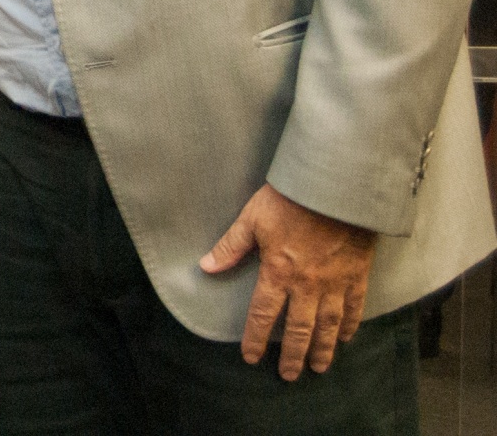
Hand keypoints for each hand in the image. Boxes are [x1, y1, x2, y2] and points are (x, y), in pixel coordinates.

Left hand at [199, 183, 376, 379]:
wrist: (336, 188)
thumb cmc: (290, 200)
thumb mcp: (252, 219)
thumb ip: (231, 246)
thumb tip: (206, 266)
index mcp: (278, 272)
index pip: (262, 314)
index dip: (254, 338)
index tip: (250, 357)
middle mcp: (307, 285)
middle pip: (298, 328)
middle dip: (291, 354)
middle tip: (288, 375)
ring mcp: (335, 282)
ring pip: (328, 325)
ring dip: (322, 349)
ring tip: (318, 368)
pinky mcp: (357, 275)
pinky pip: (354, 307)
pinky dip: (349, 325)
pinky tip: (345, 338)